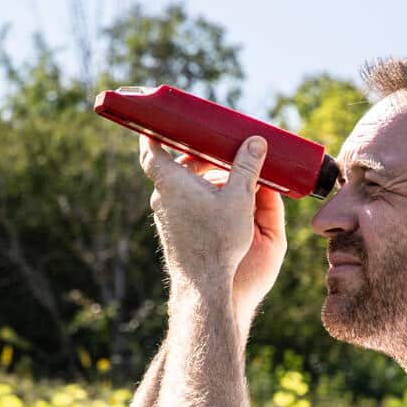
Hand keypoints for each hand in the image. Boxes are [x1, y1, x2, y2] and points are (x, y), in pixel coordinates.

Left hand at [139, 135, 286, 321]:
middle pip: (170, 166)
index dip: (152, 132)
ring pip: (176, 188)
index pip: (150, 148)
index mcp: (171, 181)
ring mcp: (164, 217)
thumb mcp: (239, 198)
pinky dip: (195, 197)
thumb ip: (247, 167)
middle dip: (191, 156)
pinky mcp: (172, 232)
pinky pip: (180, 205)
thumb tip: (256, 142)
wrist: (204, 285)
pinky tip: (218, 203)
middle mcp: (161, 197)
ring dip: (196, 178)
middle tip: (213, 149)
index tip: (157, 122)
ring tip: (223, 176)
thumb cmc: (219, 241)